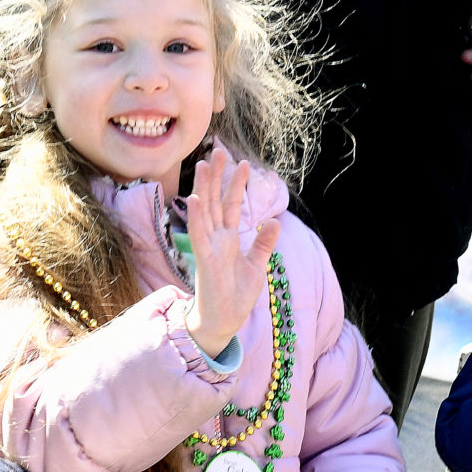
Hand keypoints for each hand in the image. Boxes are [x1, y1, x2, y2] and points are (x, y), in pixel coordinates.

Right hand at [183, 142, 279, 354]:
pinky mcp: (204, 259)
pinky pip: (198, 234)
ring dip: (203, 188)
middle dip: (216, 176)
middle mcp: (216, 238)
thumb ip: (264, 243)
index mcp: (228, 239)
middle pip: (214, 200)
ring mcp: (208, 247)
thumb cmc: (236, 296)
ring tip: (203, 164)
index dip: (236, 184)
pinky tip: (196, 198)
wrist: (224, 320)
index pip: (230, 205)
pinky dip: (197, 216)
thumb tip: (275, 222)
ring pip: (204, 210)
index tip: (243, 163)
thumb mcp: (257, 266)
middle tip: (218, 151)